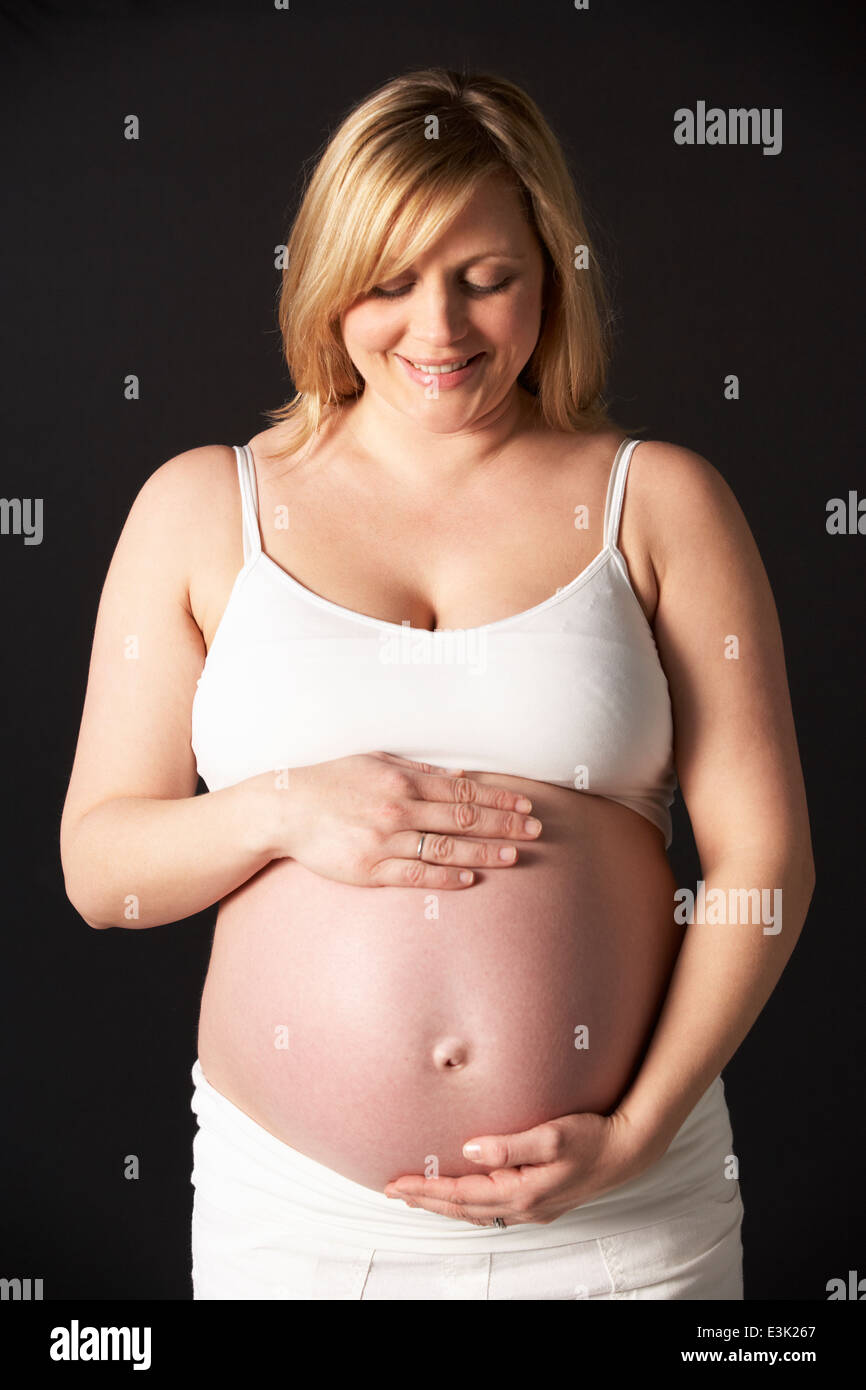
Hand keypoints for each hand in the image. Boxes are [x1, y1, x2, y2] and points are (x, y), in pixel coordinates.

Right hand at [265, 752, 542, 888]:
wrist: (285, 810)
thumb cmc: (332, 781)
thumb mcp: (376, 761)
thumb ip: (419, 770)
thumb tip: (462, 776)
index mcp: (403, 781)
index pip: (464, 790)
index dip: (499, 797)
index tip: (526, 804)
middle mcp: (399, 810)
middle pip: (464, 818)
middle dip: (504, 823)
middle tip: (536, 829)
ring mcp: (385, 841)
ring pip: (446, 848)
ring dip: (484, 852)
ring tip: (515, 855)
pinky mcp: (370, 869)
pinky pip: (416, 876)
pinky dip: (446, 878)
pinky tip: (471, 878)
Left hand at [383, 1107, 659, 1226]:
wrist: (629, 1151)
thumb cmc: (593, 1138)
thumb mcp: (551, 1135)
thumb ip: (509, 1144)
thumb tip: (469, 1147)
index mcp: (521, 1192)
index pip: (460, 1194)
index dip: (426, 1190)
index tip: (396, 1183)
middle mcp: (524, 1207)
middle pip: (463, 1209)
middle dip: (427, 1200)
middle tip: (394, 1191)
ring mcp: (534, 1208)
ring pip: (478, 1213)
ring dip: (446, 1204)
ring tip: (420, 1195)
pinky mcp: (542, 1201)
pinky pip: (494, 1210)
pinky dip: (470, 1205)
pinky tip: (465, 1196)